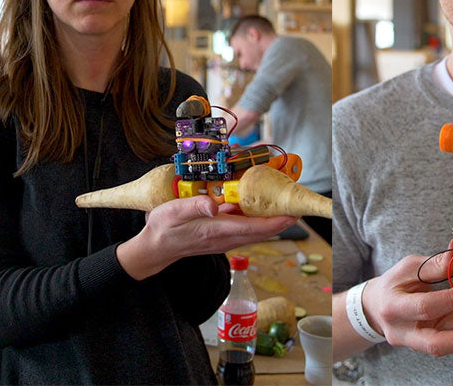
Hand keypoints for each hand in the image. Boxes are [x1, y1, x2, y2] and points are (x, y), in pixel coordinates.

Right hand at [117, 195, 296, 279]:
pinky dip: (260, 220)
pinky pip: (247, 230)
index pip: (254, 228)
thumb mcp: (172, 212)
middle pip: (262, 231)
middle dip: (281, 219)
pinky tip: (263, 207)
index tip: (294, 213)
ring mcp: (226, 240)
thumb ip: (194, 206)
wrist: (155, 249)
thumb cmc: (163, 228)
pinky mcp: (224, 238)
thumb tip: (215, 204)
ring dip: (273, 220)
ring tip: (287, 203)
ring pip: (257, 231)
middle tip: (298, 203)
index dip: (276, 222)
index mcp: (217, 230)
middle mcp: (226, 238)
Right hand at [362, 238, 452, 356]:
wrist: (376, 307)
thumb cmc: (393, 285)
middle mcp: (402, 331)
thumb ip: (435, 265)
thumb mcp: (409, 268)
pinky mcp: (425, 345)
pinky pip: (448, 339)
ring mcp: (414, 343)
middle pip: (436, 344)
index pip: (427, 307)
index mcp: (393, 307)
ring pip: (447, 342)